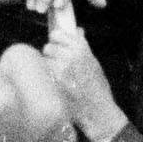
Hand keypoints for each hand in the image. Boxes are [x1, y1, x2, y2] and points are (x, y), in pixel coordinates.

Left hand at [38, 4, 121, 139]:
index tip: (56, 42)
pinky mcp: (53, 82)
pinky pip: (44, 73)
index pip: (58, 34)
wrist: (98, 111)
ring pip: (44, 60)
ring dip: (47, 65)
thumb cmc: (98, 88)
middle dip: (50, 54)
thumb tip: (77, 30)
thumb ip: (83, 47)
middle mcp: (69, 56)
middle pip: (48, 47)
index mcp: (81, 49)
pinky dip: (46, 76)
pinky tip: (55, 83)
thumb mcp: (94, 63)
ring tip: (57, 75)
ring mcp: (60, 69)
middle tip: (57, 63)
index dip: (55, 38)